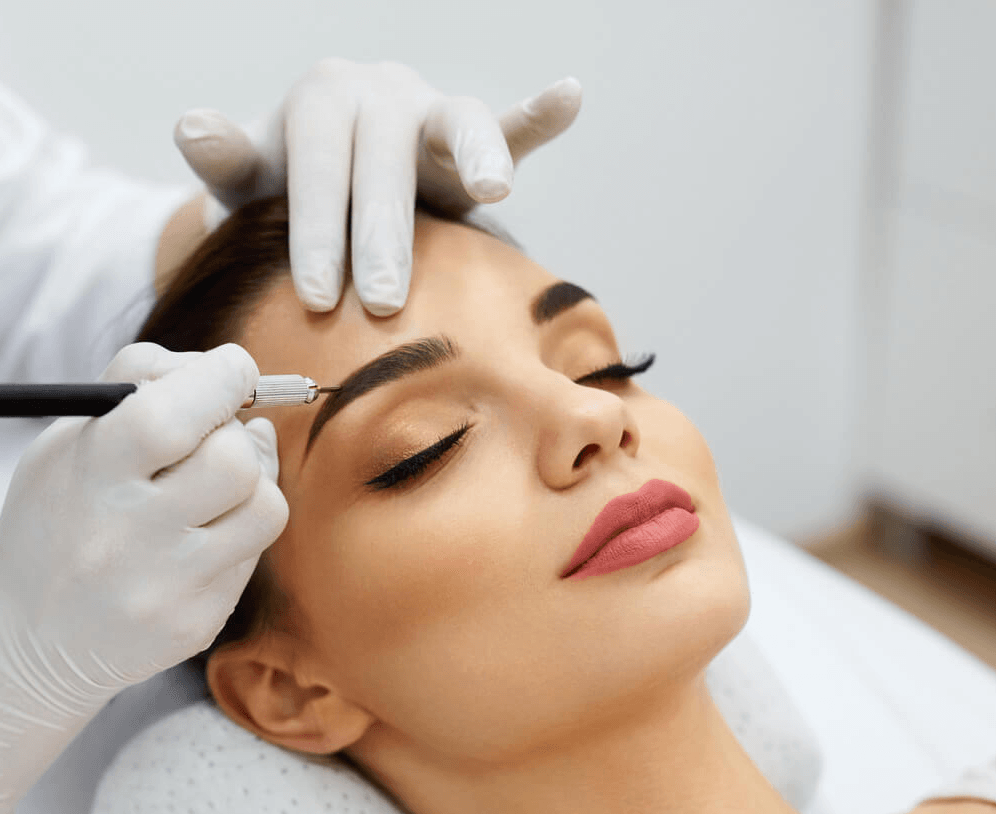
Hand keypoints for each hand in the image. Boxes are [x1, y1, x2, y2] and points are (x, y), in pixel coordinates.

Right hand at [0, 343, 287, 813]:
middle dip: (234, 432)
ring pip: (265, 506)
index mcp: (86, 477)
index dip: (220, 379)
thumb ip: (139, 391)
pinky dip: (241, 528)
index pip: (169, 416)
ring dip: (252, 482)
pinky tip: (206, 531)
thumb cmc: (61, 521)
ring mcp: (166, 586)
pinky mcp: (197, 622)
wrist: (31, 639)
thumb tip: (237, 384)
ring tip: (214, 486)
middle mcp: (126, 536)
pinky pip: (255, 553)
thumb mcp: (69, 445)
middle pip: (232, 460)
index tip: (235, 368)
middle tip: (215, 433)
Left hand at [172, 59, 581, 315]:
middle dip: (381, 233)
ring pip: (453, 126)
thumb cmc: (291, 192)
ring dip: (471, 156)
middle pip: (384, 160)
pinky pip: (508, 124)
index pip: (319, 166)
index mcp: (323, 100)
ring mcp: (431, 112)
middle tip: (379, 302)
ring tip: (489, 187)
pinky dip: (537, 118)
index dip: (315, 230)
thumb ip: (228, 160)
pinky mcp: (472, 140)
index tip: (316, 298)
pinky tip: (568, 96)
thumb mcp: (253, 183)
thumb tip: (191, 127)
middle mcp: (380, 94)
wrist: (335, 185)